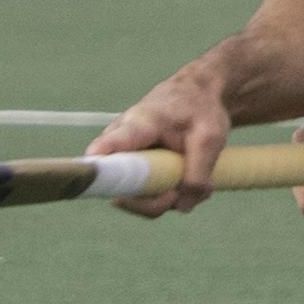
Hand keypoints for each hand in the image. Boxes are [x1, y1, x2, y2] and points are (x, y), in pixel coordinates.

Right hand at [89, 67, 234, 216]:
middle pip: (118, 187)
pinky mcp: (135, 171)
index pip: (105, 148)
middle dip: (150, 202)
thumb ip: (198, 173)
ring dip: (165, 199)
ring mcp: (125, 159)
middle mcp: (121, 145)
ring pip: (134, 196)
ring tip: (195, 184)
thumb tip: (182, 207)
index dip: (97, 171)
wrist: (199, 96)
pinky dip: (167, 196)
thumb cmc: (200, 110)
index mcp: (137, 126)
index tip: (93, 184)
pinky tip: (189, 184)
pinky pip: (144, 195)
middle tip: (176, 196)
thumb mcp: (210, 138)